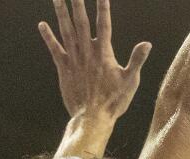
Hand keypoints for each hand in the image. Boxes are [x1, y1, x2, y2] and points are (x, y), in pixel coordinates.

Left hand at [40, 0, 151, 122]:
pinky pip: (54, 48)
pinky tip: (42, 24)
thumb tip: (147, 44)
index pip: (104, 25)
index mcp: (104, 54)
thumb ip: (137, 60)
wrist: (92, 117)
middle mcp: (87, 52)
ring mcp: (74, 59)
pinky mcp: (63, 68)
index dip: (103, 8)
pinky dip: (48, 36)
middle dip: (78, 4)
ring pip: (65, 30)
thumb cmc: (114, 102)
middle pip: (81, 22)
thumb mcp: (130, 81)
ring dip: (61, 13)